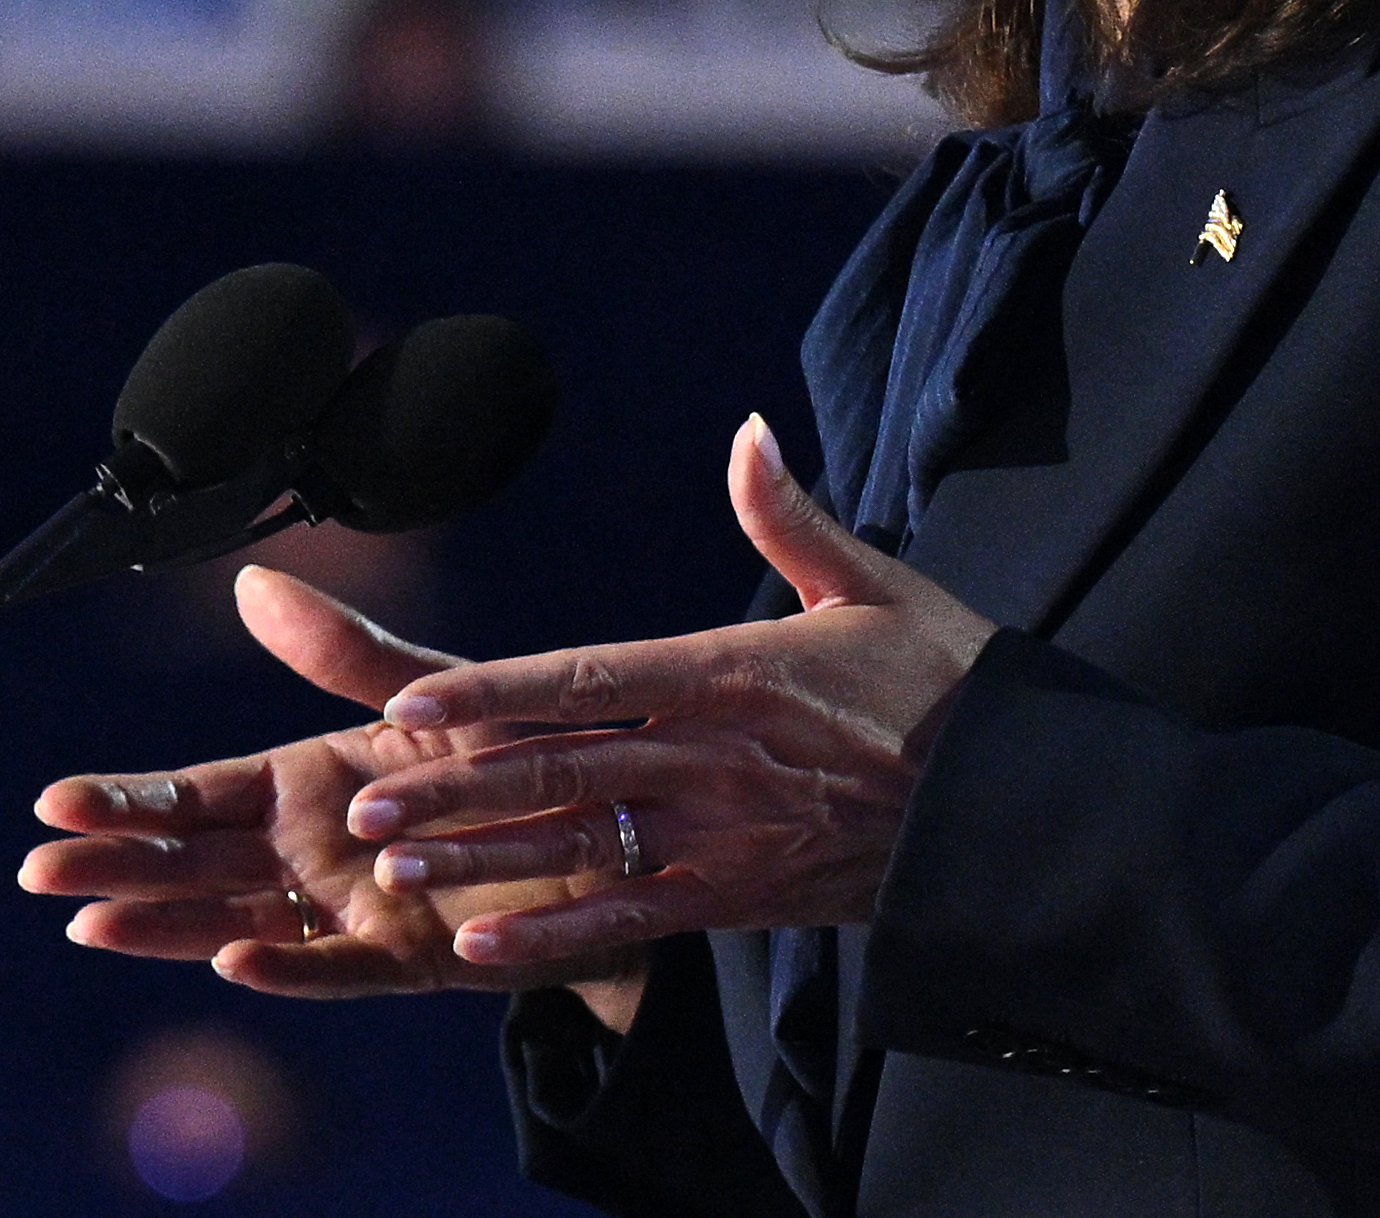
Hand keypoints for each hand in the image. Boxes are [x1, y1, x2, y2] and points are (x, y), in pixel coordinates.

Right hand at [19, 566, 625, 999]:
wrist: (609, 829)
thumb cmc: (508, 755)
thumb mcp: (426, 690)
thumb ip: (343, 651)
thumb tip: (253, 584)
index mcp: (304, 783)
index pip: (195, 794)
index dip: (127, 799)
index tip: (57, 799)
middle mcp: (312, 851)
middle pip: (194, 862)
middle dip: (115, 864)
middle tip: (39, 869)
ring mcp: (349, 909)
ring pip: (236, 918)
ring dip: (166, 924)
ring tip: (92, 922)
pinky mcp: (407, 957)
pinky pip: (336, 968)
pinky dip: (285, 965)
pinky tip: (232, 959)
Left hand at [348, 414, 995, 982]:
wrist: (1016, 812)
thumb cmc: (946, 686)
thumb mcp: (872, 585)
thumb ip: (788, 514)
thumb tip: (749, 427)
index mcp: (731, 673)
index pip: (590, 680)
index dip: (496, 694)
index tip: (413, 702)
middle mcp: (713, 758)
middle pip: (563, 770)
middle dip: (459, 788)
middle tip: (363, 804)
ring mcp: (722, 835)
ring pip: (581, 848)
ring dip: (484, 859)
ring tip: (393, 866)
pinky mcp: (738, 897)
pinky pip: (631, 920)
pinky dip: (555, 940)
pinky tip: (478, 952)